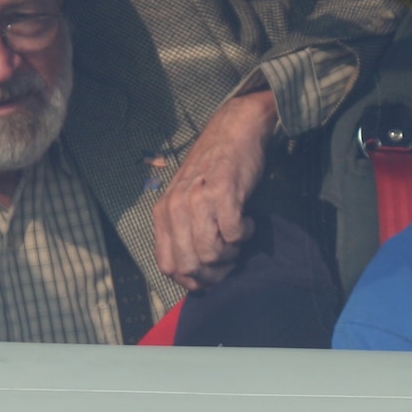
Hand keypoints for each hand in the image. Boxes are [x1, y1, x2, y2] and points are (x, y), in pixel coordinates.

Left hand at [152, 88, 276, 290]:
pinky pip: (233, 233)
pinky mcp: (223, 192)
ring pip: (211, 254)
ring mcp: (198, 200)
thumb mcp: (186, 201)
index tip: (209, 275)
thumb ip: (183, 231)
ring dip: (231, 254)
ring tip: (237, 238)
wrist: (232, 132)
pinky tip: (248, 221)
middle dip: (214, 273)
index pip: (167, 265)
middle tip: (229, 260)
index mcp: (163, 212)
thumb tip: (193, 273)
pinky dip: (245, 234)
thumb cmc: (212, 170)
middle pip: (190, 265)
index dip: (190, 280)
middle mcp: (176, 207)